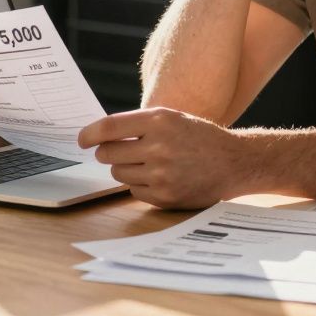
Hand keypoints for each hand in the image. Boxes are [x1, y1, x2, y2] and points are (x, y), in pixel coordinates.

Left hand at [77, 108, 258, 208]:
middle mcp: (159, 147)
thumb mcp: (171, 118)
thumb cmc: (198, 137)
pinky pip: (134, 191)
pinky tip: (160, 177)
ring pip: (118, 173)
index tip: (82, 140)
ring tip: (148, 163)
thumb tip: (98, 136)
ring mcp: (162, 174)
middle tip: (120, 151)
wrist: (233, 163)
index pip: (109, 128)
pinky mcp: (165, 197)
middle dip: (109, 153)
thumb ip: (137, 124)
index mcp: (159, 121)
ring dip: (126, 168)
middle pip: (108, 153)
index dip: (89, 135)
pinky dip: (140, 185)